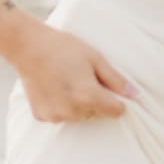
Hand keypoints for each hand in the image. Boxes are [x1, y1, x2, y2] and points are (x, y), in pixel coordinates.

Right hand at [8, 20, 137, 122]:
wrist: (28, 47)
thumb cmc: (64, 48)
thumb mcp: (95, 58)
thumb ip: (116, 80)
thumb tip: (135, 95)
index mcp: (88, 96)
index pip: (116, 111)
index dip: (117, 100)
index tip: (109, 88)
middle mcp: (72, 110)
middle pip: (97, 114)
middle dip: (97, 100)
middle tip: (84, 78)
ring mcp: (55, 115)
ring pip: (79, 116)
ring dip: (79, 104)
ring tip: (69, 81)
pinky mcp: (42, 116)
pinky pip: (61, 115)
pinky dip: (62, 106)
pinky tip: (55, 88)